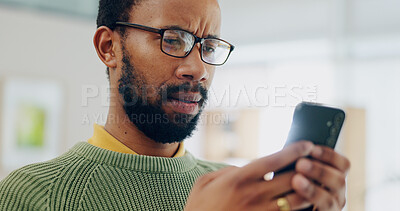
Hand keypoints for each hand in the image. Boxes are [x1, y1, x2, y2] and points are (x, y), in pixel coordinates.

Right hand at [185, 141, 314, 210]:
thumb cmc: (199, 207)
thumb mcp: (205, 182)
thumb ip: (227, 171)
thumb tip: (244, 168)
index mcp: (239, 179)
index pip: (274, 161)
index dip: (294, 151)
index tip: (306, 144)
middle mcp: (253, 196)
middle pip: (290, 180)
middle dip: (307, 168)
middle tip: (315, 161)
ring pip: (295, 202)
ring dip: (308, 191)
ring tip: (314, 182)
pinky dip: (299, 210)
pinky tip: (304, 203)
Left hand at [292, 145, 350, 210]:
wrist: (284, 205)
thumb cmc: (289, 187)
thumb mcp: (297, 171)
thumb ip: (301, 163)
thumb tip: (295, 148)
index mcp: (334, 177)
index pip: (342, 165)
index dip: (329, 155)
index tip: (312, 148)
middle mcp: (337, 193)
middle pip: (339, 180)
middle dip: (319, 171)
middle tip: (300, 164)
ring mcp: (332, 207)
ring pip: (330, 199)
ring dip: (312, 188)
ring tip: (296, 180)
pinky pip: (323, 210)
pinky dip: (310, 201)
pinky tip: (294, 197)